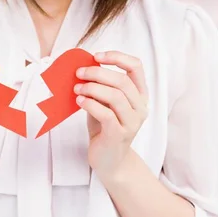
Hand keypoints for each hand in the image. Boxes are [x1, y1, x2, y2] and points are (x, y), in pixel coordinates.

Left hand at [74, 51, 148, 179]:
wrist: (109, 160)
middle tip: (79, 73)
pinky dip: (90, 104)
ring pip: (115, 96)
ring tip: (77, 89)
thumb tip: (85, 66)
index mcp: (140, 95)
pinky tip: (79, 101)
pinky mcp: (119, 135)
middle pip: (122, 81)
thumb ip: (102, 86)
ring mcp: (132, 122)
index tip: (96, 56)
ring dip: (92, 88)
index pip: (136, 67)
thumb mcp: (106, 103)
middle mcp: (140, 108)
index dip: (117, 57)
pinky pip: (106, 114)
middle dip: (97, 73)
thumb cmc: (106, 128)